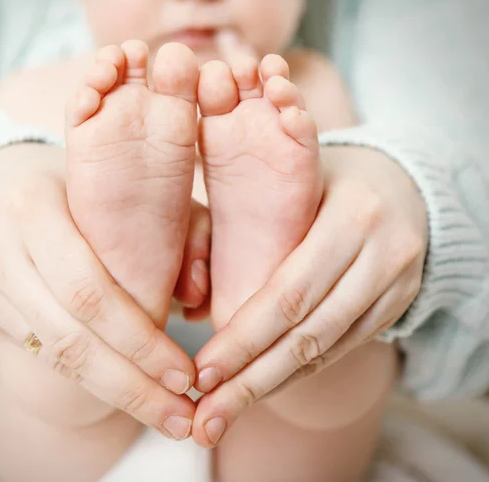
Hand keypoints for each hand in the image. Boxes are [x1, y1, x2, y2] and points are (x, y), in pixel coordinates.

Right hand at [0, 143, 208, 436]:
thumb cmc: (86, 187)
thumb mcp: (137, 187)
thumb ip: (182, 228)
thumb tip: (199, 297)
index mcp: (36, 202)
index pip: (91, 288)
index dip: (141, 340)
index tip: (188, 374)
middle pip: (70, 334)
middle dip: (133, 384)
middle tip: (182, 415)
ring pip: (54, 354)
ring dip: (115, 392)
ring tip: (164, 415)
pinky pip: (40, 351)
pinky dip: (88, 375)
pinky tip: (126, 387)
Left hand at [191, 146, 427, 446]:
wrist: (403, 182)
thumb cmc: (325, 178)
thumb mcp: (292, 180)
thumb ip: (250, 223)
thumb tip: (191, 299)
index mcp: (352, 215)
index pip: (290, 291)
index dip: (243, 338)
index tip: (202, 372)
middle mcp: (382, 254)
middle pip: (309, 332)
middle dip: (251, 379)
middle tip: (206, 416)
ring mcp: (397, 284)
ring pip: (327, 349)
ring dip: (272, 386)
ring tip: (226, 412)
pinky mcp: (399, 304)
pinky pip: (344, 347)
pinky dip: (300, 371)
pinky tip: (264, 386)